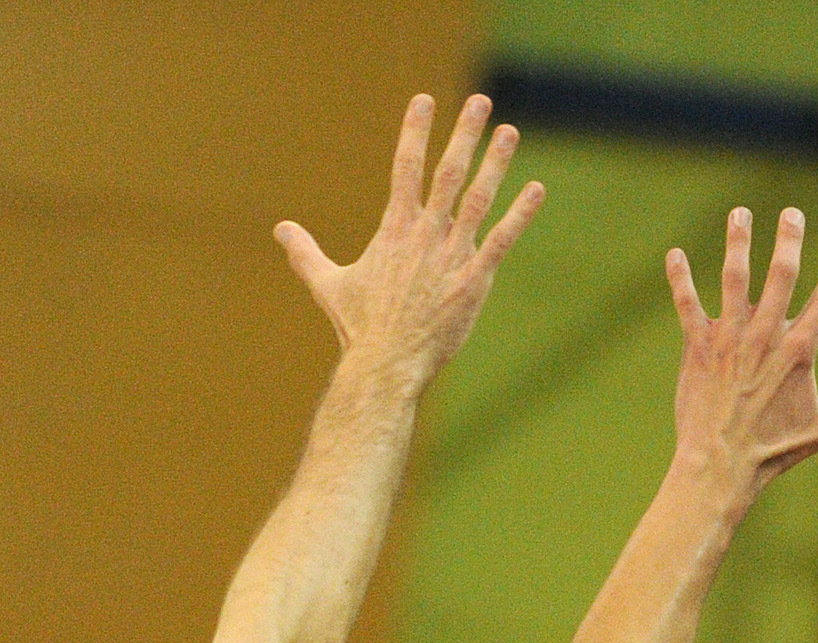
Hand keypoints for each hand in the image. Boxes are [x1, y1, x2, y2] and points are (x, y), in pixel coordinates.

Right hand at [279, 95, 544, 393]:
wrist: (385, 365)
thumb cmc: (358, 328)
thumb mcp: (327, 284)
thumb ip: (305, 252)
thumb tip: (280, 229)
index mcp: (393, 230)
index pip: (404, 168)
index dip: (414, 132)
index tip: (423, 100)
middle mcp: (424, 236)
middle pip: (447, 173)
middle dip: (463, 134)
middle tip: (479, 101)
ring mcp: (451, 257)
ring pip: (478, 199)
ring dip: (495, 164)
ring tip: (510, 132)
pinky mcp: (473, 282)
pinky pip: (501, 241)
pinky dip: (520, 215)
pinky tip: (536, 190)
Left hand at [665, 206, 817, 503]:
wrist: (721, 464)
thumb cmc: (775, 450)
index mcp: (799, 351)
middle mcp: (765, 336)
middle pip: (780, 275)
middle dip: (788, 240)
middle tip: (792, 214)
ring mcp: (730, 338)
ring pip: (734, 278)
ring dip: (738, 243)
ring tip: (740, 214)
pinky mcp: (699, 347)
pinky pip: (687, 305)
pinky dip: (680, 279)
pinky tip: (675, 255)